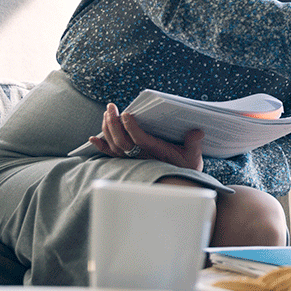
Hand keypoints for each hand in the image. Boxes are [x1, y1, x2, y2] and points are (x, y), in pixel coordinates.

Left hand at [87, 103, 203, 170]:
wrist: (179, 183)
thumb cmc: (186, 166)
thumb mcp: (193, 155)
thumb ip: (194, 143)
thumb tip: (197, 132)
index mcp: (155, 151)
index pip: (139, 139)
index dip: (131, 127)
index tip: (126, 113)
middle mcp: (140, 156)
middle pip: (121, 140)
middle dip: (113, 123)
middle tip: (111, 107)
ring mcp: (132, 159)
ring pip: (113, 145)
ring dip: (107, 129)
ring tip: (107, 113)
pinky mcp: (128, 161)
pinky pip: (111, 155)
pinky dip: (101, 147)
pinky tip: (93, 138)